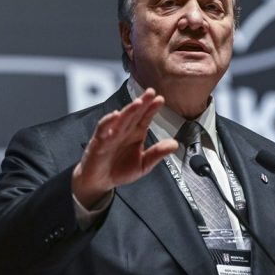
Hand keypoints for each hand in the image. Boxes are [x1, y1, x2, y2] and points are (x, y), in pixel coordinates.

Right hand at [71, 88, 177, 207]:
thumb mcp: (143, 164)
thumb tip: (174, 144)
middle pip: (134, 114)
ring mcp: (111, 135)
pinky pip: (103, 129)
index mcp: (136, 134)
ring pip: (121, 119)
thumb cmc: (119, 170)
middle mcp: (124, 131)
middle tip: (151, 92)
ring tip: (138, 102)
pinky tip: (115, 115)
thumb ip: (157, 153)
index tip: (160, 100)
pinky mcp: (99, 142)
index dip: (152, 109)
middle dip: (142, 102)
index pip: (145, 118)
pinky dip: (108, 122)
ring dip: (128, 110)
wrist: (100, 182)